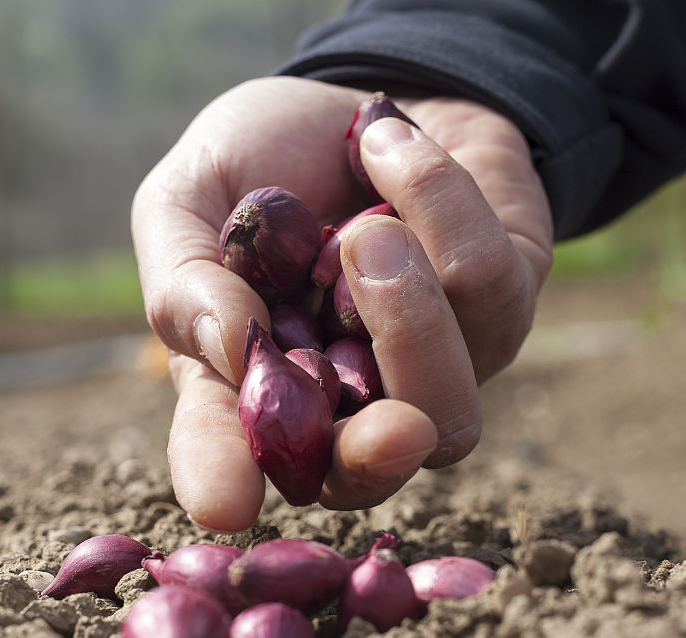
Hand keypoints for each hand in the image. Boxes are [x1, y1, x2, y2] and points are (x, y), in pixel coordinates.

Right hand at [131, 76, 552, 531]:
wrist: (360, 86)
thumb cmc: (262, 157)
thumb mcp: (191, 193)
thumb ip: (184, 272)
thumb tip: (232, 346)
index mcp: (254, 383)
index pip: (233, 453)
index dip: (224, 478)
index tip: (225, 503)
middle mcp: (344, 397)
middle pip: (368, 470)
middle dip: (375, 454)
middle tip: (390, 425)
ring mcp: (432, 366)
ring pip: (447, 406)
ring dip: (408, 316)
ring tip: (365, 231)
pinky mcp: (501, 309)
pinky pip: (488, 285)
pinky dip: (433, 202)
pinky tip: (387, 148)